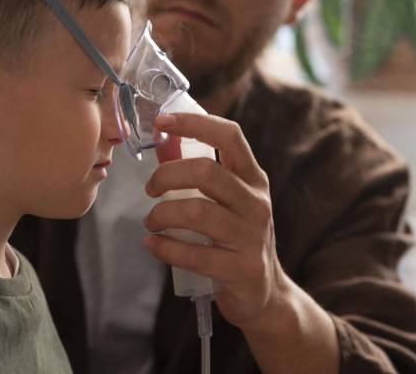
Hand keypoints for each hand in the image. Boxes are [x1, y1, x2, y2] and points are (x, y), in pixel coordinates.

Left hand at [143, 112, 291, 332]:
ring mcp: (251, 237)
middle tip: (150, 188)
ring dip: (162, 214)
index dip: (195, 123)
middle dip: (167, 175)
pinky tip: (153, 244)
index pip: (230, 136)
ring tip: (151, 221)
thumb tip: (163, 143)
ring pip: (197, 212)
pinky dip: (165, 248)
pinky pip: (195, 254)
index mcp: (253, 178)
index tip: (161, 121)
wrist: (265, 294)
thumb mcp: (228, 201)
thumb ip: (200, 175)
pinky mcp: (241, 269)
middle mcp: (256, 203)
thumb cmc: (235, 237)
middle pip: (207, 172)